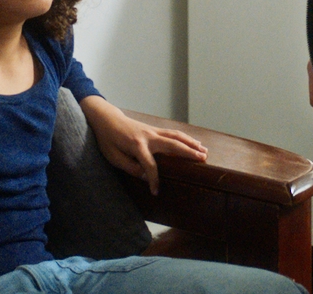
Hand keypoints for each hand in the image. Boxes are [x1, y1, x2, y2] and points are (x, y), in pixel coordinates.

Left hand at [79, 96, 206, 194]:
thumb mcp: (113, 157)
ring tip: (204, 151)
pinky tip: (194, 143)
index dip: (153, 179)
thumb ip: (129, 166)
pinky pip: (173, 133)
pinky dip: (185, 138)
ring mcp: (153, 131)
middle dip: (188, 152)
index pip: (150, 165)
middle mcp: (148, 137)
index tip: (156, 191)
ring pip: (176, 136)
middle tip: (202, 159)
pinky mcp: (154, 130)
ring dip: (191, 143)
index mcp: (137, 146)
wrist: (107, 119)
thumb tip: (146, 176)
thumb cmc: (108, 139)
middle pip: (172, 145)